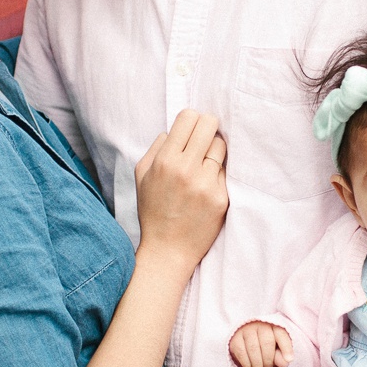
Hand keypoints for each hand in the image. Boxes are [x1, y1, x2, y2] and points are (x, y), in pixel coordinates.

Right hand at [134, 109, 228, 268]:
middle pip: (210, 124)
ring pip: (221, 146)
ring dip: (214, 151)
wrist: (168, 249)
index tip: (192, 129)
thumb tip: (174, 129)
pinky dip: (217, 174)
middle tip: (204, 138)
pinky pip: (225, 172)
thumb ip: (156, 147)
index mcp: (165, 161)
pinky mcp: (221, 197)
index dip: (192, 119)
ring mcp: (206, 184)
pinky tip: (206, 187)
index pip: (189, 117)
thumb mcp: (142, 175)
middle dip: (208, 127)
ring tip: (204, 165)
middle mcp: (187, 169)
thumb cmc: (154, 211)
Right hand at [230, 321, 293, 366]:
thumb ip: (281, 355)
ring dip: (257, 365)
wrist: (244, 339)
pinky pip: (242, 353)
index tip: (290, 360)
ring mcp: (246, 330)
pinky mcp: (235, 338)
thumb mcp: (276, 349)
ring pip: (253, 348)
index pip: (281, 334)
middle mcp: (259, 324)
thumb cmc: (264, 344)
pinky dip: (247, 364)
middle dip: (268, 360)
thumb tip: (285, 362)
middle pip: (266, 343)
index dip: (286, 347)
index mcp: (273, 325)